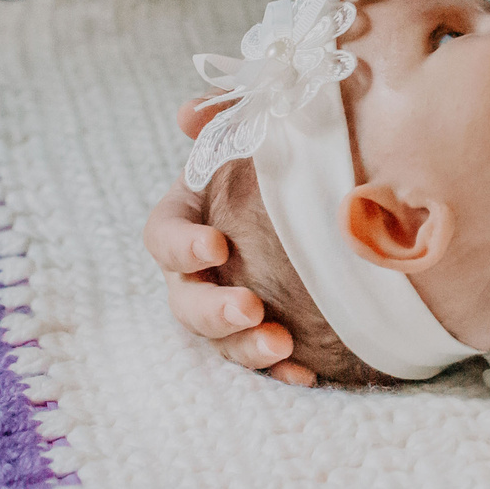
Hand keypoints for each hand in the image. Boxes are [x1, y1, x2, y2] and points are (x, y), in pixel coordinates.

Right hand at [142, 94, 313, 385]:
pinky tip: (306, 375)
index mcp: (188, 220)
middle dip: (214, 311)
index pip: (164, 237)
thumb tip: (191, 113)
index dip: (182, 247)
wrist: (325, 190)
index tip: (216, 247)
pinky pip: (265, 361)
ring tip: (281, 347)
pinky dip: (282, 371)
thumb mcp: (255, 134)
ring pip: (221, 339)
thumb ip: (224, 120)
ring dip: (246, 348)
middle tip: (250, 310)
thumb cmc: (277, 160)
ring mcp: (228, 305)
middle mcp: (199, 271)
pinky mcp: (265, 331)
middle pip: (186, 301)